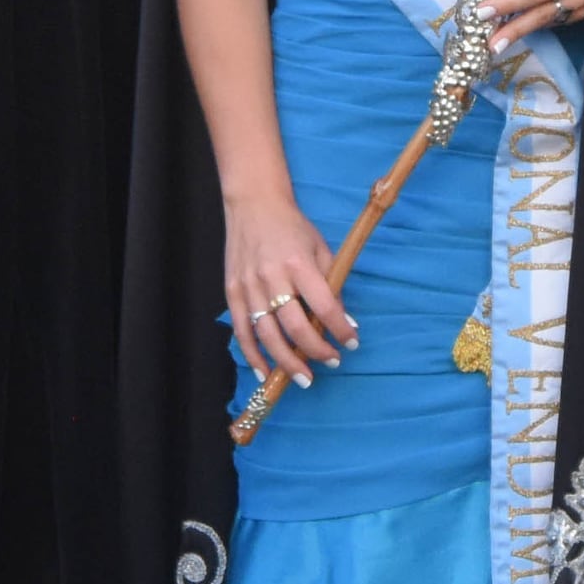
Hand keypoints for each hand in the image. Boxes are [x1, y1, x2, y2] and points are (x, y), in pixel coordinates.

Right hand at [223, 185, 357, 385]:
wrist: (254, 205)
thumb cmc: (292, 227)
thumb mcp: (320, 249)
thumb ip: (331, 285)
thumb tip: (344, 322)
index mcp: (299, 264)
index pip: (324, 307)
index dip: (340, 330)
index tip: (351, 343)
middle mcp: (272, 277)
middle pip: (295, 327)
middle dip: (316, 351)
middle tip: (332, 363)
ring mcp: (249, 287)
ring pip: (267, 335)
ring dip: (287, 362)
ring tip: (304, 378)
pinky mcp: (232, 292)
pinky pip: (242, 331)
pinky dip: (253, 356)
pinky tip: (265, 373)